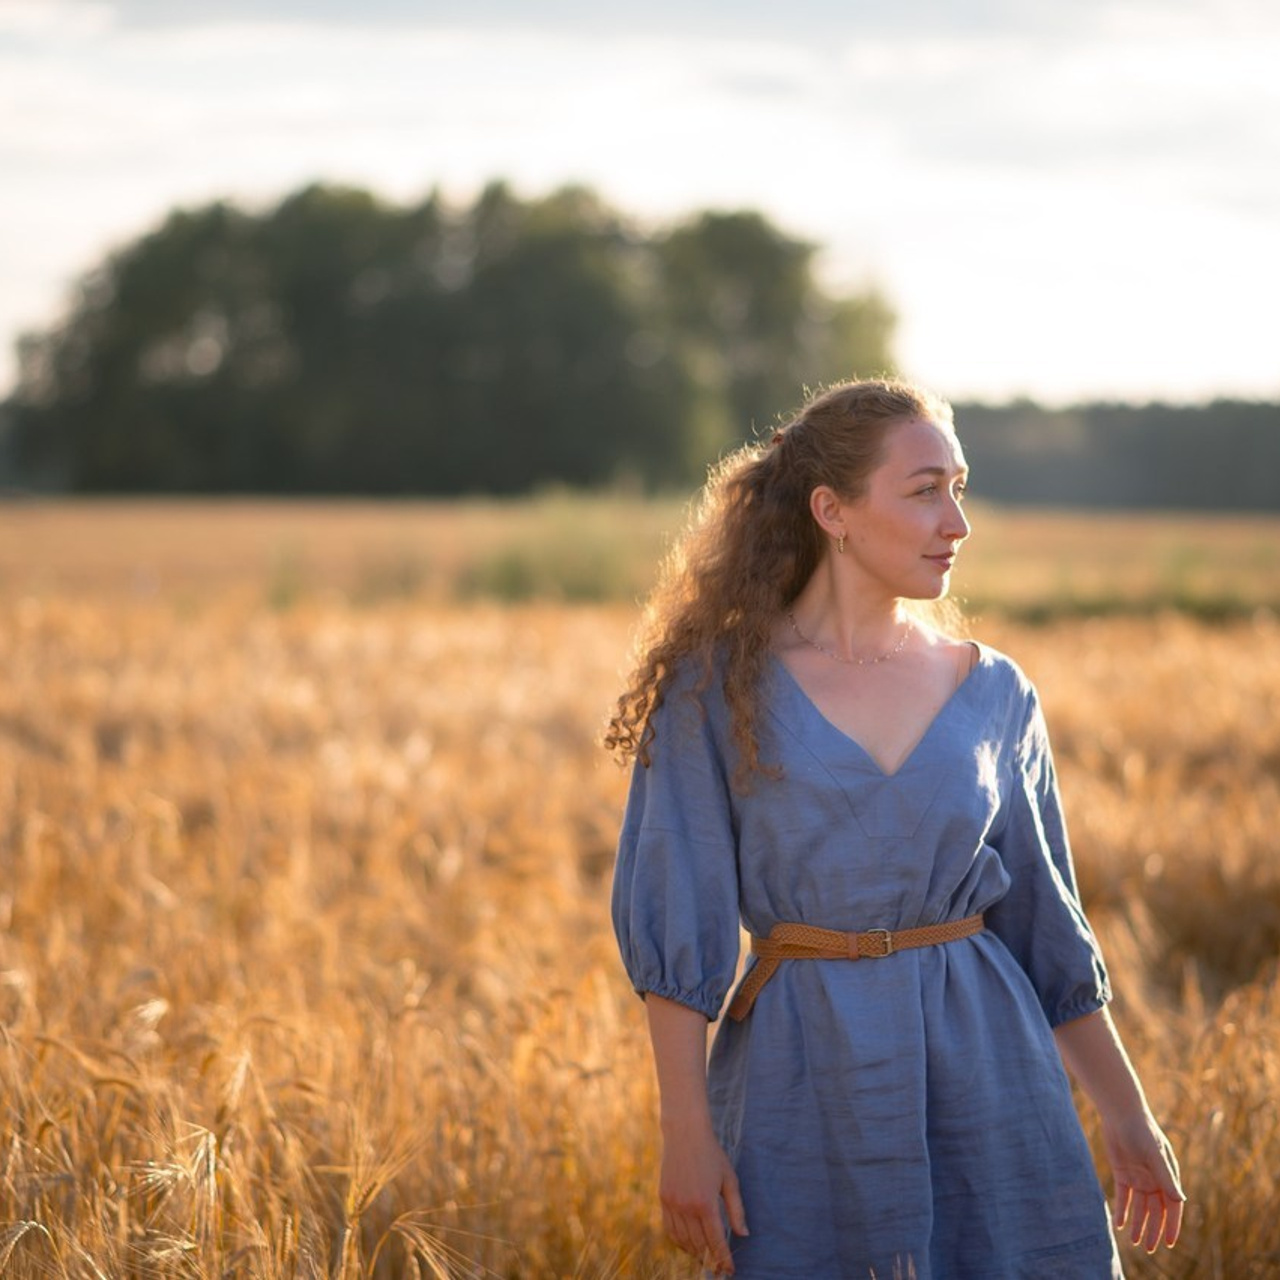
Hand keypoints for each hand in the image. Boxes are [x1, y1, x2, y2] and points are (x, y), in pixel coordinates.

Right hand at [659, 1123, 748, 1275]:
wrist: (685, 1133)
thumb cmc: (712, 1154)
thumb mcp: (729, 1180)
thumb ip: (736, 1209)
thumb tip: (743, 1234)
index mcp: (706, 1203)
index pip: (716, 1242)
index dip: (723, 1259)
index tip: (730, 1271)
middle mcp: (687, 1207)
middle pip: (699, 1245)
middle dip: (711, 1260)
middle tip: (719, 1269)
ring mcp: (673, 1204)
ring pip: (683, 1240)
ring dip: (695, 1253)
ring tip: (705, 1259)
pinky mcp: (663, 1199)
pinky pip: (670, 1229)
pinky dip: (679, 1241)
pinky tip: (688, 1245)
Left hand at [1100, 1110, 1184, 1252]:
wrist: (1120, 1114)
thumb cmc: (1141, 1132)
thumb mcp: (1154, 1155)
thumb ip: (1165, 1178)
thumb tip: (1180, 1200)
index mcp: (1167, 1177)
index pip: (1172, 1207)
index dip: (1171, 1225)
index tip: (1169, 1243)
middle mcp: (1154, 1180)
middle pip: (1155, 1211)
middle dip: (1154, 1230)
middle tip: (1150, 1249)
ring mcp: (1138, 1178)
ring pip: (1140, 1207)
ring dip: (1138, 1224)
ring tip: (1135, 1242)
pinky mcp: (1122, 1174)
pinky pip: (1123, 1197)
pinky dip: (1122, 1210)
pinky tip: (1119, 1225)